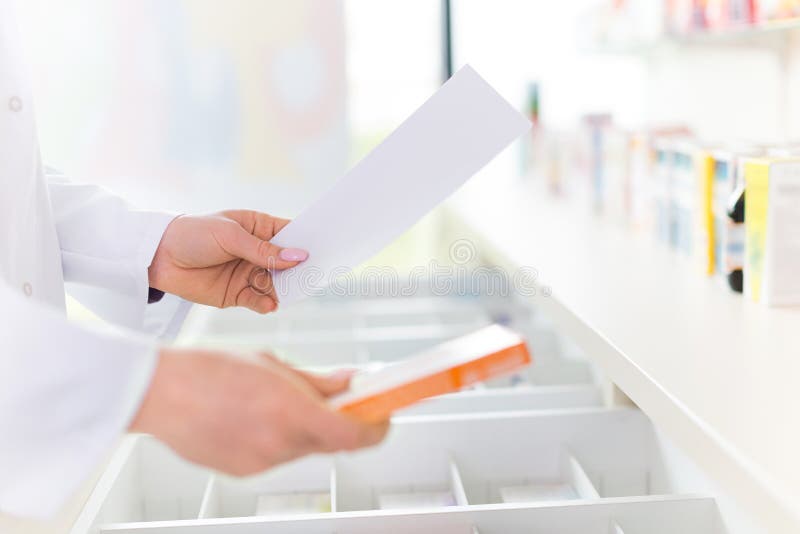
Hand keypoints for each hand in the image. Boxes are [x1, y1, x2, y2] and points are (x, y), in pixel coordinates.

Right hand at [130, 349, 389, 474]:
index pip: (353, 436)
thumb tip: (351, 381)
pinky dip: (278, 437)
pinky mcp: (243, 471)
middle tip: (338, 399)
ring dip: (305, 427)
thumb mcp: (273, 364)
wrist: (158, 391)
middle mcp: (279, 444)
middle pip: (330, 442)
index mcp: (290, 411)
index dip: (377, 429)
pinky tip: (253, 416)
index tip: (383, 416)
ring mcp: (261, 463)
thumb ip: (318, 380)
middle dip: (339, 421)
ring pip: (302, 447)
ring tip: (277, 400)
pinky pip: (276, 455)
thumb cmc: (210, 369)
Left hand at [148, 210, 306, 312]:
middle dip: (300, 270)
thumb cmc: (193, 234)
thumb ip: (263, 250)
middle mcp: (259, 252)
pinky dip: (266, 303)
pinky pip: (259, 301)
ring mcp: (249, 274)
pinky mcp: (238, 294)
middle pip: (288, 263)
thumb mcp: (230, 236)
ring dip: (285, 289)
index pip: (291, 234)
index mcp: (260, 228)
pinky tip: (269, 304)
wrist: (158, 257)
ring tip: (291, 293)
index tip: (325, 248)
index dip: (308, 241)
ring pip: (277, 284)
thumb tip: (297, 257)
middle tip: (314, 276)